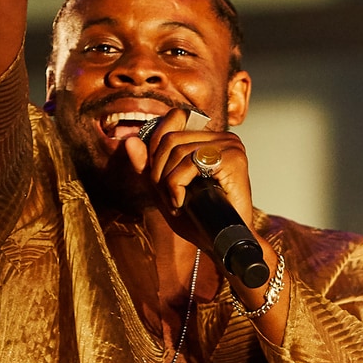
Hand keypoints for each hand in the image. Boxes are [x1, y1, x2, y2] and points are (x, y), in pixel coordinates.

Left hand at [128, 115, 286, 326]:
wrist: (223, 244)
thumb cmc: (198, 219)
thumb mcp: (164, 190)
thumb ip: (146, 166)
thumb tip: (129, 140)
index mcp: (209, 139)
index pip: (174, 118)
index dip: (156, 143)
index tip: (158, 177)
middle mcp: (222, 137)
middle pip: (171, 137)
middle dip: (158, 169)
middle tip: (167, 196)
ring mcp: (230, 146)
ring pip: (177, 149)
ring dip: (167, 181)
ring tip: (175, 203)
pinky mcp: (233, 158)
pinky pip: (190, 163)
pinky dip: (177, 185)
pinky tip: (182, 202)